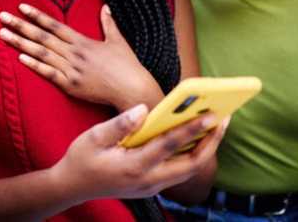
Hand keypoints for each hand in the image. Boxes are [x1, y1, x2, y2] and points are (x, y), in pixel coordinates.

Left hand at [0, 3, 161, 110]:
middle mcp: (75, 53)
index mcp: (84, 41)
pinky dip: (35, 65)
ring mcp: (72, 69)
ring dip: (21, 43)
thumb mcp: (118, 40)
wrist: (132, 88)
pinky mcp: (71, 85)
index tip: (21, 7)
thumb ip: (109, 23)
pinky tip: (20, 57)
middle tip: (2, 16)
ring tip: (3, 34)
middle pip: (42, 37)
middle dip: (21, 26)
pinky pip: (49, 73)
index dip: (37, 16)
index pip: (55, 25)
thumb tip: (106, 7)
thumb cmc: (127, 65)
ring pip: (41, 53)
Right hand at [53, 104, 225, 201]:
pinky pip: (181, 170)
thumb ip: (119, 124)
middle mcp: (148, 181)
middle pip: (192, 165)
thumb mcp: (92, 137)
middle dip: (212, 142)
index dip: (193, 129)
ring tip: (218, 123)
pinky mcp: (153, 185)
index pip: (170, 146)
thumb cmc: (82, 159)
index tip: (212, 115)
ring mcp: (152, 186)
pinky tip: (200, 134)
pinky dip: (194, 153)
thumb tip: (145, 109)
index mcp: (134, 167)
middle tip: (225, 117)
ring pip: (189, 169)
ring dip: (206, 148)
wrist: (71, 187)